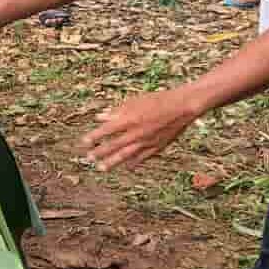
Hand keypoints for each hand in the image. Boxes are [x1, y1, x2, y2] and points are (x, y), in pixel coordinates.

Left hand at [81, 90, 201, 169]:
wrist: (184, 106)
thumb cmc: (159, 100)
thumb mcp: (135, 101)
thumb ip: (116, 111)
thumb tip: (99, 117)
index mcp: (130, 119)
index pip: (106, 131)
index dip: (94, 137)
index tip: (83, 142)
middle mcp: (137, 133)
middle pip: (113, 146)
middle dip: (99, 153)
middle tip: (88, 159)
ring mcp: (147, 142)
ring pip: (126, 155)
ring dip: (112, 162)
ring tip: (101, 168)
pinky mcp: (158, 146)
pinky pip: (142, 157)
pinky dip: (133, 162)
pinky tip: (127, 167)